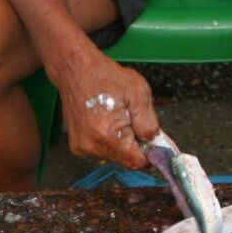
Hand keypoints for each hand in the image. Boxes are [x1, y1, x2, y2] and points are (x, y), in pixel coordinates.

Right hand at [54, 55, 159, 169]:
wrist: (75, 70)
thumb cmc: (106, 77)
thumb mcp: (138, 93)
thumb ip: (149, 123)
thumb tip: (156, 143)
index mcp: (108, 134)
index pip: (135, 162)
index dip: (150, 156)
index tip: (156, 145)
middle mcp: (92, 145)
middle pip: (125, 161)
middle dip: (136, 147)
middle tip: (136, 123)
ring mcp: (82, 147)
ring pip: (114, 157)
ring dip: (122, 144)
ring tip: (119, 118)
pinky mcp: (77, 146)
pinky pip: (102, 152)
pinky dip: (110, 142)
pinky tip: (106, 122)